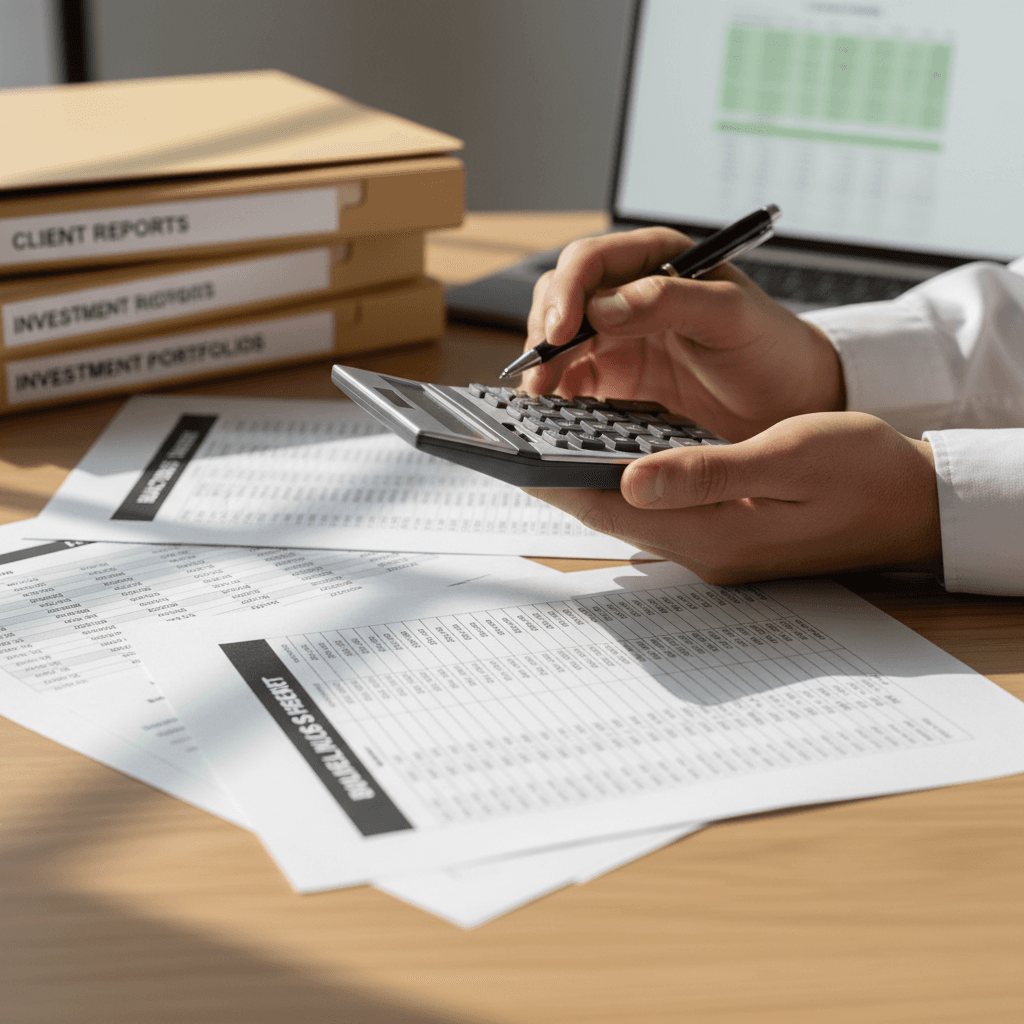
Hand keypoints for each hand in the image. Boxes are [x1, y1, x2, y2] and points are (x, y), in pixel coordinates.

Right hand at [522, 227, 844, 440]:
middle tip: (542, 373)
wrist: (790, 403)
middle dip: (546, 332)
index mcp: (658, 260)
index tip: (561, 331)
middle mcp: (630, 293)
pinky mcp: (618, 378)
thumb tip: (603, 307)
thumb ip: (669, 300)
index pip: (591, 262)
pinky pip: (573, 378)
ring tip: (541, 396)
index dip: (567, 292)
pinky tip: (556, 409)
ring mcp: (620, 337)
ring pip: (558, 339)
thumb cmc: (771, 349)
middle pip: (562, 298)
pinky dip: (557, 392)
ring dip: (544, 364)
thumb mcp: (730, 316)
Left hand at [525, 413, 940, 583]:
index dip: (554, 480)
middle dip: (556, 478)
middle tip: (511, 438)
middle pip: (609, 514)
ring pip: (628, 511)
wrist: (918, 507)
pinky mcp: (724, 532)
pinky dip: (622, 480)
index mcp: (716, 536)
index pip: (611, 508)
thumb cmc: (867, 475)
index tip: (508, 451)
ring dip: (585, 479)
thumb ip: (709, 472)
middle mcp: (705, 550)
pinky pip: (656, 508)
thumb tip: (631, 478)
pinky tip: (608, 454)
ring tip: (543, 439)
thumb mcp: (790, 458)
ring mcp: (714, 546)